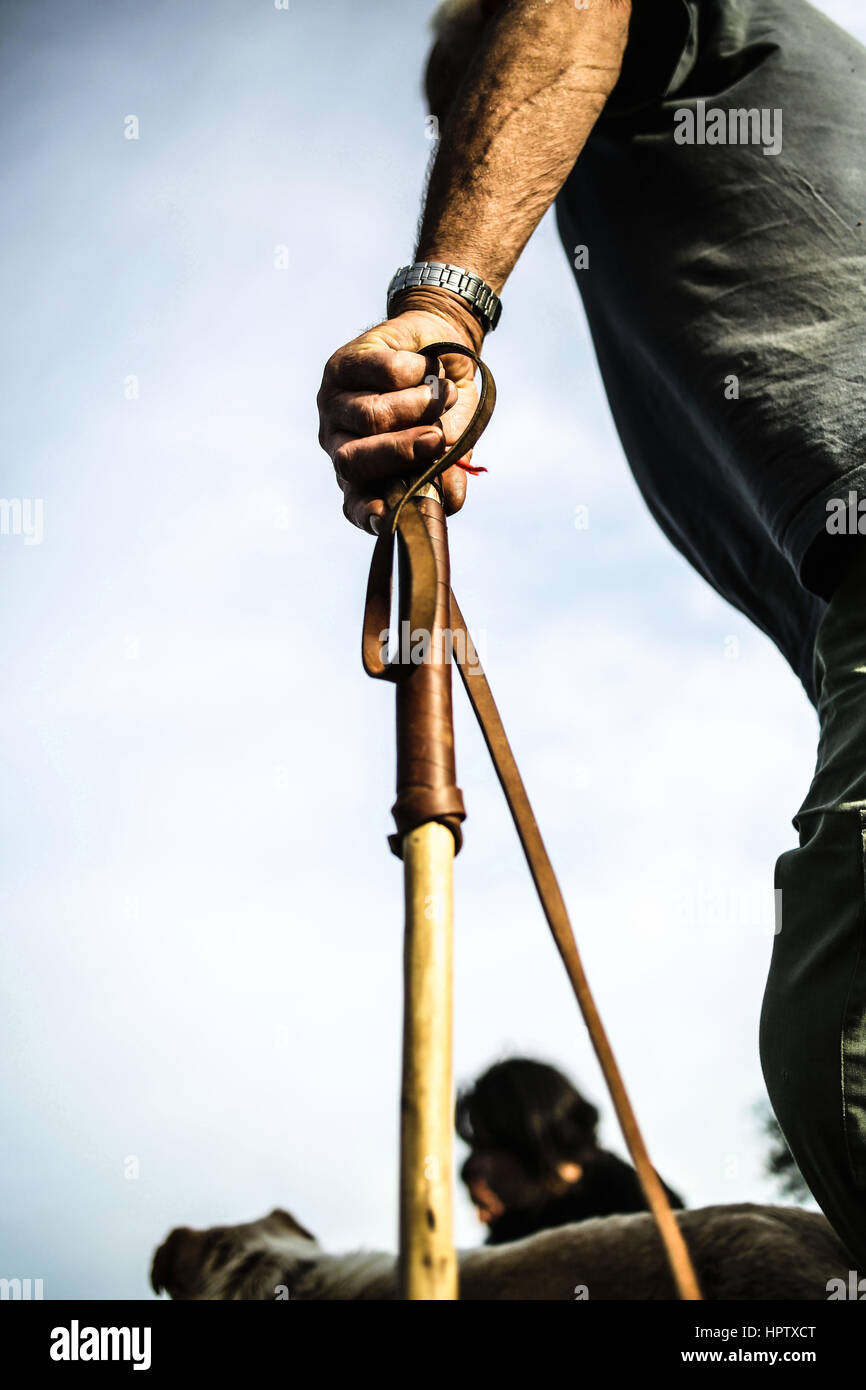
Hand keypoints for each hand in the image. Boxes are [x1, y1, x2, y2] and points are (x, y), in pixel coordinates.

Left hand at [317, 301, 481, 532]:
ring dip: (420, 405)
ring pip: (371, 415)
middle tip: (436, 439)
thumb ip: (447, 471)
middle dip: (398, 452)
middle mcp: (340, 443)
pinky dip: (419, 372)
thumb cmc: (442, 405)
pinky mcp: (342, 365)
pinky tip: (429, 369)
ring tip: (446, 395)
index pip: (355, 504)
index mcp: (364, 476)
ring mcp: (335, 404)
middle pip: (353, 460)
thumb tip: (449, 501)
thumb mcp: (452, 440)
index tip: (384, 517)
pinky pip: (383, 374)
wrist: (441, 348)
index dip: (366, 512)